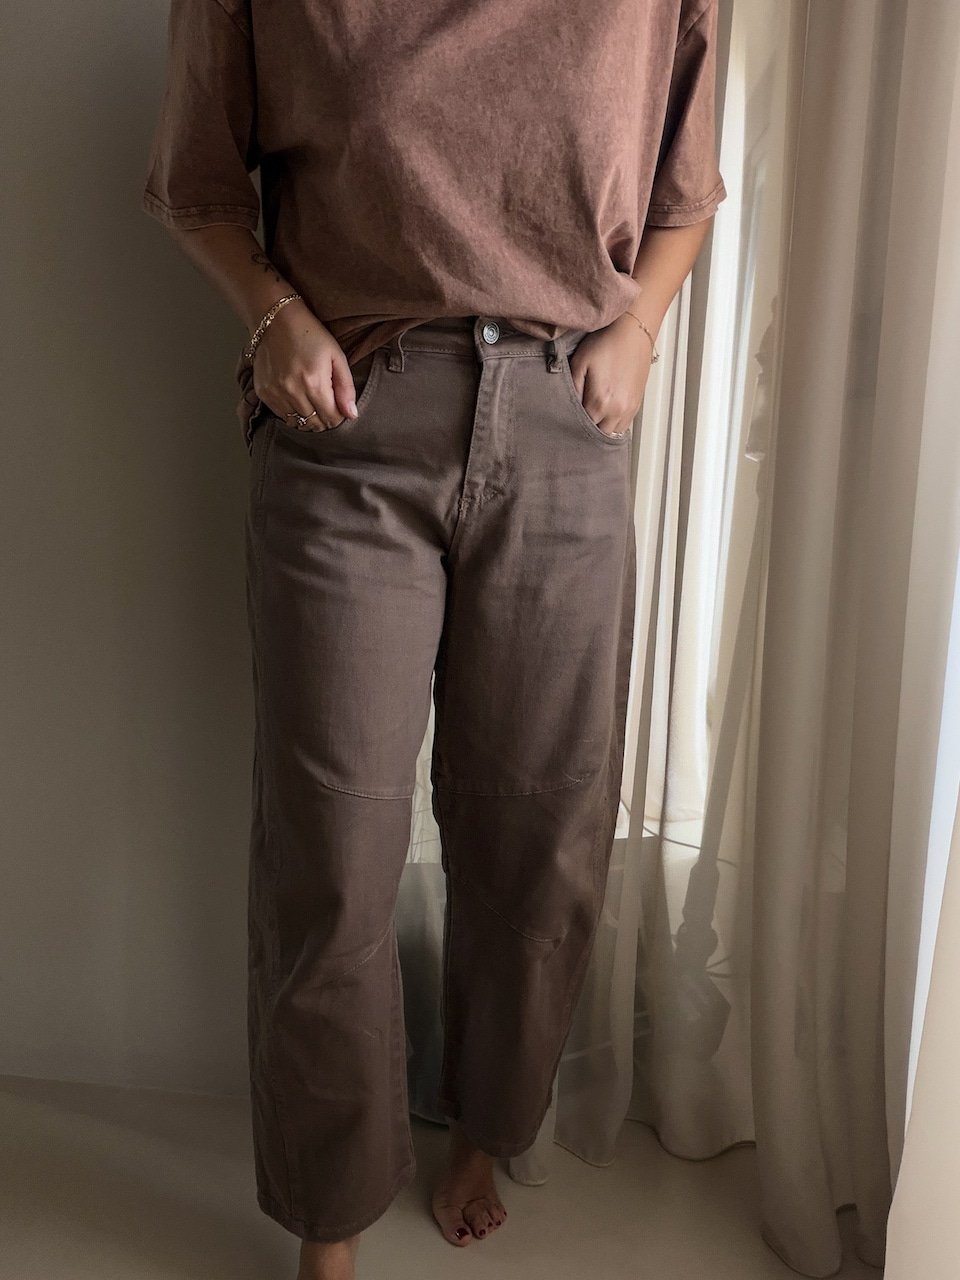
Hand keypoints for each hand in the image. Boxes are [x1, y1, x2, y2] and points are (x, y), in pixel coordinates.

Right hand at [253, 300, 357, 429]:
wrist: (276, 319)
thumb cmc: (310, 335)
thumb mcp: (337, 356)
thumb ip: (346, 388)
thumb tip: (352, 415)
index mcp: (314, 383)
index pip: (331, 419)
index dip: (339, 416)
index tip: (338, 407)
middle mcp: (293, 391)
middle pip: (315, 424)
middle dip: (324, 419)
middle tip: (326, 405)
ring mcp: (276, 393)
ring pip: (298, 423)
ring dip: (308, 419)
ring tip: (311, 402)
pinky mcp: (264, 392)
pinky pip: (281, 415)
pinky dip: (291, 413)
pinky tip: (296, 398)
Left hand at [568, 313, 655, 436]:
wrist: (633, 331)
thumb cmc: (605, 343)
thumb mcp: (580, 363)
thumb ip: (572, 389)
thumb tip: (566, 408)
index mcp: (600, 402)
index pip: (581, 428)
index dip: (570, 427)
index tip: (562, 424)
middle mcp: (617, 410)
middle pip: (597, 435)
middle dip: (585, 432)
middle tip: (574, 425)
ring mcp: (629, 409)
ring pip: (612, 433)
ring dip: (600, 430)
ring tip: (589, 422)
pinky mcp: (636, 404)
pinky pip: (623, 426)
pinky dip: (612, 425)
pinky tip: (604, 417)